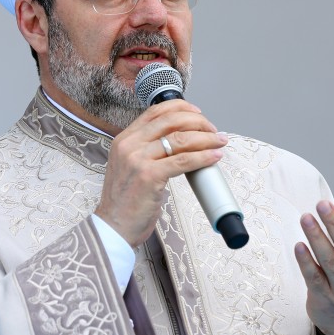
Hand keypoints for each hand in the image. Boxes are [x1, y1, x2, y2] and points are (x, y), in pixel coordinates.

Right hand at [95, 99, 227, 246]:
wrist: (113, 226)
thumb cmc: (125, 201)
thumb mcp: (130, 166)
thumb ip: (147, 150)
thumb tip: (181, 141)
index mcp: (124, 139)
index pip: (155, 111)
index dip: (180, 108)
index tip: (198, 113)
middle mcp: (129, 145)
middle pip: (171, 121)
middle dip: (198, 122)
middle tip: (213, 131)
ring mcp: (138, 160)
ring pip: (181, 139)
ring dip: (206, 138)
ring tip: (220, 142)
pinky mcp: (149, 176)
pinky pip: (184, 161)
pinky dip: (203, 157)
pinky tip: (214, 157)